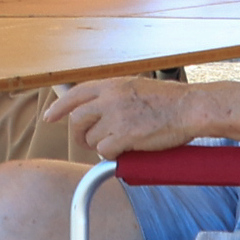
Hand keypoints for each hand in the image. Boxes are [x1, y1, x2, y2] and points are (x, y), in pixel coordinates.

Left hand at [65, 76, 206, 154]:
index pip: (75, 94)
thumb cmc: (169, 100)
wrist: (190, 108)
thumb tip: (96, 109)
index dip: (59, 107)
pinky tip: (125, 150)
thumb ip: (113, 95)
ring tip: (116, 143)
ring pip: (89, 138)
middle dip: (77, 134)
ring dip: (98, 145)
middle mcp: (110, 99)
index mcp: (112, 84)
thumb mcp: (135, 87)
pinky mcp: (125, 136)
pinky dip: (111, 154)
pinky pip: (104, 151)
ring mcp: (116, 117)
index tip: (50, 117)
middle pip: (76, 119)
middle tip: (85, 141)